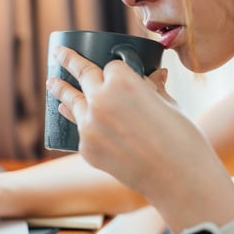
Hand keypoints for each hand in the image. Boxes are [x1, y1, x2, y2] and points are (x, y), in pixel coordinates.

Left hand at [46, 46, 216, 198]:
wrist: (178, 180)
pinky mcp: (86, 148)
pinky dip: (81, 123)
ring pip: (71, 100)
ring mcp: (89, 125)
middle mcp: (100, 99)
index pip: (111, 66)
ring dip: (59, 89)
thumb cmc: (182, 138)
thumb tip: (158, 74)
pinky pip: (81, 131)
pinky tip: (67, 114)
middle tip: (59, 53)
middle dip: (69, 61)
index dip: (116, 69)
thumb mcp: (170, 105)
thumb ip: (155, 88)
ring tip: (51, 82)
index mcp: (123, 81)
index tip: (113, 68)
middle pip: (82, 73)